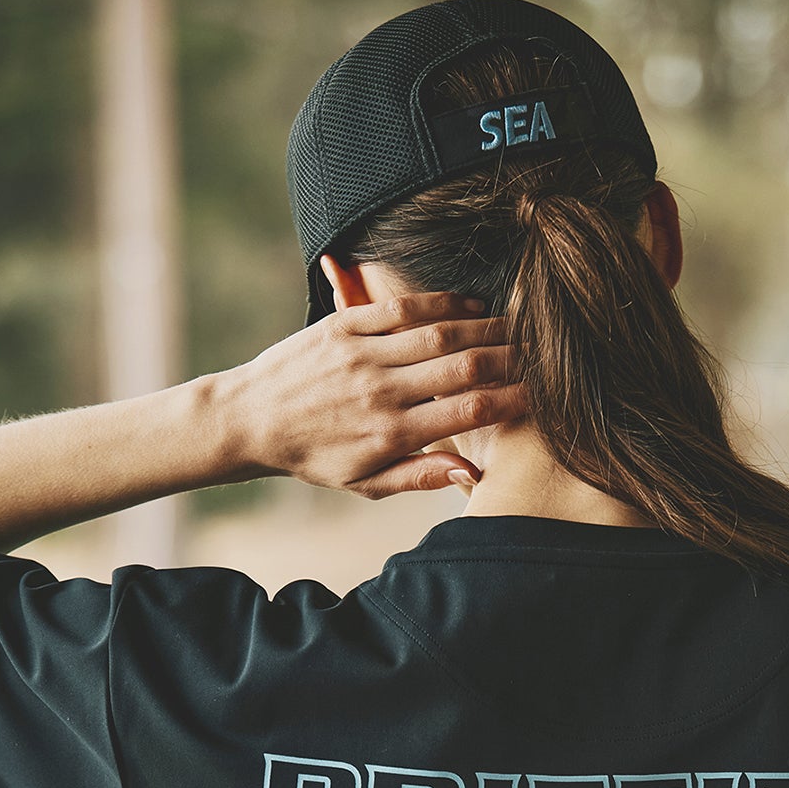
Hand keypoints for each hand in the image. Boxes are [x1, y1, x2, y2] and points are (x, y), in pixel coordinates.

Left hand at [221, 291, 526, 499]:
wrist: (251, 420)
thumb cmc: (313, 457)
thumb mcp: (365, 483)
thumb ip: (419, 476)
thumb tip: (469, 473)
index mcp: (391, 434)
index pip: (467, 412)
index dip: (510, 400)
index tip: (537, 395)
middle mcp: (380, 392)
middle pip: (463, 367)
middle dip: (507, 359)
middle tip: (537, 355)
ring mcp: (362, 355)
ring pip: (439, 334)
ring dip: (483, 328)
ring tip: (512, 329)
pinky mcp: (344, 325)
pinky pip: (403, 309)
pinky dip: (442, 304)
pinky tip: (469, 306)